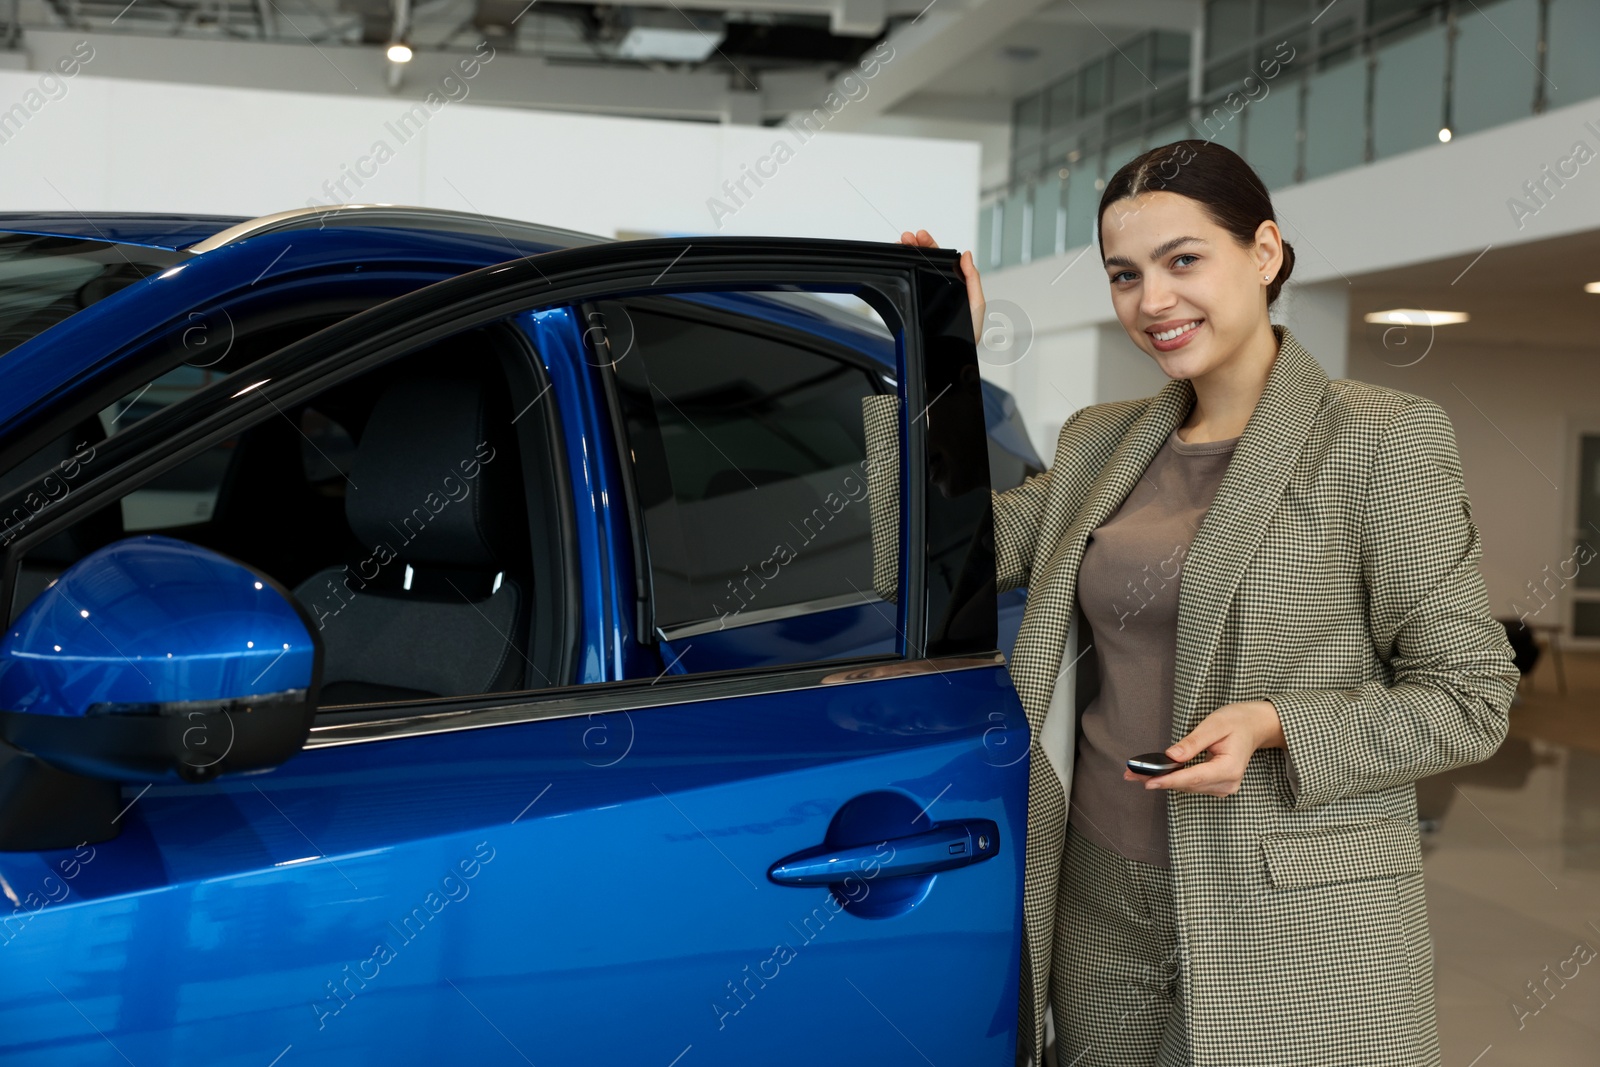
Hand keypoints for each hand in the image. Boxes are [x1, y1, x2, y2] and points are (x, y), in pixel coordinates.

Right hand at [899, 229, 983, 347]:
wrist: (950, 361)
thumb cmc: (967, 338)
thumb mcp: (976, 306)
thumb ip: (973, 281)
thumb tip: (967, 256)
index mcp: (955, 287)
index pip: (942, 261)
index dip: (932, 246)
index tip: (922, 236)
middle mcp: (940, 291)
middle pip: (927, 263)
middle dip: (917, 247)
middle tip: (907, 238)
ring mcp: (926, 299)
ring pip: (916, 272)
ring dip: (908, 257)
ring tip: (901, 245)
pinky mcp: (915, 308)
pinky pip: (908, 288)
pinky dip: (901, 274)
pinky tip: (898, 264)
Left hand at [1122, 700, 1284, 796]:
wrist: (1254, 726)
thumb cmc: (1236, 721)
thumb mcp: (1214, 725)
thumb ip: (1193, 743)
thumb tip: (1170, 756)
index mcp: (1229, 769)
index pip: (1193, 778)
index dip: (1168, 780)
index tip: (1147, 781)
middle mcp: (1227, 783)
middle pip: (1186, 785)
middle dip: (1158, 779)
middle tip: (1129, 774)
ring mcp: (1223, 787)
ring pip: (1186, 787)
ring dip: (1162, 780)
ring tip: (1135, 774)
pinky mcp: (1216, 786)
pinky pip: (1190, 784)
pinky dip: (1172, 778)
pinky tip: (1154, 774)